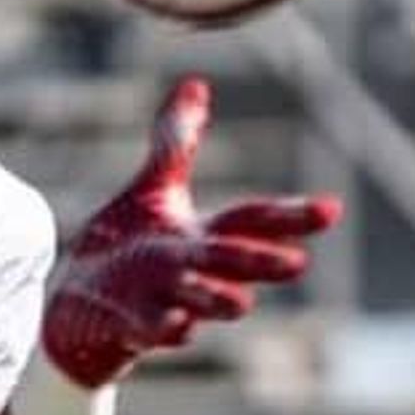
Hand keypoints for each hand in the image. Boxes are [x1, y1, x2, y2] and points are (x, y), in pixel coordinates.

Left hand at [40, 77, 340, 388]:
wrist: (81, 307)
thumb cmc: (126, 250)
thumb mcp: (153, 190)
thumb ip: (175, 143)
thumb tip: (196, 83)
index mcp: (202, 238)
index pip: (252, 222)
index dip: (291, 217)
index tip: (333, 209)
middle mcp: (190, 271)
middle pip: (233, 264)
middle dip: (262, 263)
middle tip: (297, 265)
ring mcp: (162, 300)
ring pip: (201, 302)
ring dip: (219, 299)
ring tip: (241, 302)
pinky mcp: (129, 325)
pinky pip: (151, 330)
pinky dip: (164, 328)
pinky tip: (177, 325)